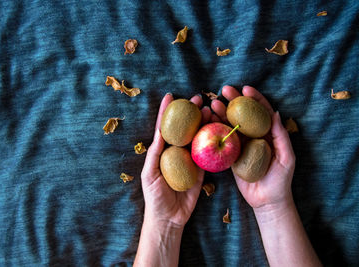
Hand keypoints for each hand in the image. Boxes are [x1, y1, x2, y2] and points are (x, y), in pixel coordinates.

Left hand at [141, 93, 210, 227]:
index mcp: (162, 151)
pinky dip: (213, 141)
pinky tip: (218, 129)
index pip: (164, 128)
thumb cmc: (154, 196)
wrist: (169, 218)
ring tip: (210, 109)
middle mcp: (176, 152)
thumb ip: (155, 154)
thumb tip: (159, 133)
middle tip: (198, 99)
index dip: (166, 112)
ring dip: (204, 123)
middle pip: (184, 128)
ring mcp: (190, 160)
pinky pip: (208, 154)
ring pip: (198, 137)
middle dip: (190, 112)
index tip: (170, 96)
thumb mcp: (149, 174)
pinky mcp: (201, 170)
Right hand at [211, 85, 295, 210]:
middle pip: (243, 114)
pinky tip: (208, 121)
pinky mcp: (231, 156)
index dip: (254, 98)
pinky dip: (215, 130)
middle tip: (224, 90)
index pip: (261, 111)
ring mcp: (241, 145)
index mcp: (268, 134)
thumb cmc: (281, 180)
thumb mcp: (286, 157)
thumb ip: (281, 136)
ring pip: (230, 125)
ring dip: (222, 113)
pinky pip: (222, 140)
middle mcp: (254, 136)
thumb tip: (275, 113)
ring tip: (213, 103)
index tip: (245, 88)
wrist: (267, 201)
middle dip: (234, 100)